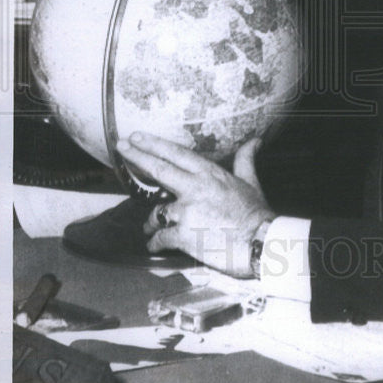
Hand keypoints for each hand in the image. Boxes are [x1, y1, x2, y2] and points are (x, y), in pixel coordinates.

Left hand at [116, 132, 274, 276]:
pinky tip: (155, 246)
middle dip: (137, 156)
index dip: (154, 144)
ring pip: (155, 213)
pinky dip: (155, 243)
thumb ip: (246, 160)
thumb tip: (256, 140)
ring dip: (150, 222)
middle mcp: (194, 188)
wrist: (261, 243)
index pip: (176, 154)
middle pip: (159, 169)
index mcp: (209, 174)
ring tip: (150, 228)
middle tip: (121, 146)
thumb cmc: (256, 213)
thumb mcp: (251, 182)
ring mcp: (186, 212)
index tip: (136, 136)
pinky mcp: (183, 236)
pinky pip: (159, 238)